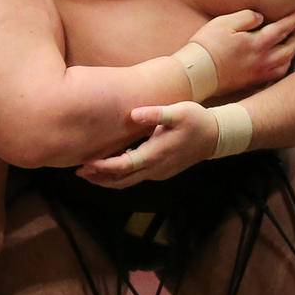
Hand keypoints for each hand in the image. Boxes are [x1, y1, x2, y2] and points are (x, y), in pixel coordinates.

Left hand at [75, 103, 217, 187]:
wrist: (215, 136)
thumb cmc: (196, 120)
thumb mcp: (179, 111)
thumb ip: (156, 114)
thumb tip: (133, 114)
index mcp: (156, 154)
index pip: (123, 167)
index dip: (103, 168)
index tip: (85, 164)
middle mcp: (155, 168)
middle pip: (121, 180)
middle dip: (99, 178)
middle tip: (78, 172)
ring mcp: (158, 172)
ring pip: (128, 182)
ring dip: (107, 180)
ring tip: (88, 173)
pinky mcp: (160, 171)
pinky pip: (135, 178)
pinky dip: (119, 177)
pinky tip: (109, 169)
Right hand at [192, 8, 294, 94]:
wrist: (196, 74)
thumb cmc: (208, 46)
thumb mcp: (224, 22)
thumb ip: (246, 16)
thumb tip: (260, 17)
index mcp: (258, 43)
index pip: (283, 29)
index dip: (294, 20)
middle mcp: (263, 61)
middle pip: (290, 49)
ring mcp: (258, 74)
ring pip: (285, 65)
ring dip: (291, 54)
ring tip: (290, 45)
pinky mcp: (251, 84)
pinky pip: (274, 77)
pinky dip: (281, 68)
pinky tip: (277, 64)